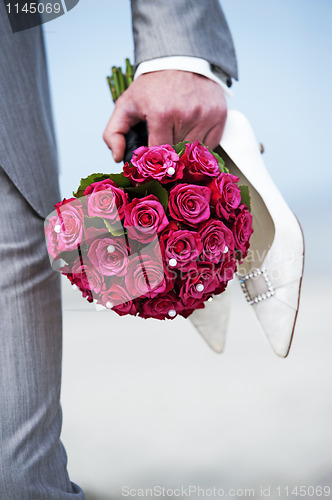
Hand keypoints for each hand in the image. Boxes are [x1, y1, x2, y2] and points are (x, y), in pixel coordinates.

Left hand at [103, 70, 226, 161]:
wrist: (181, 59)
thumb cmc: (153, 85)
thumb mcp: (126, 104)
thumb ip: (114, 132)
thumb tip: (117, 157)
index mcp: (161, 113)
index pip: (158, 154)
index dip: (153, 157)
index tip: (151, 155)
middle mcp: (187, 114)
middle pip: (176, 154)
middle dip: (168, 152)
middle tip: (164, 141)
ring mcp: (206, 115)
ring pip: (193, 152)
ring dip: (184, 148)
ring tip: (177, 132)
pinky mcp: (220, 115)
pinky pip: (210, 145)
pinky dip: (200, 143)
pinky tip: (191, 130)